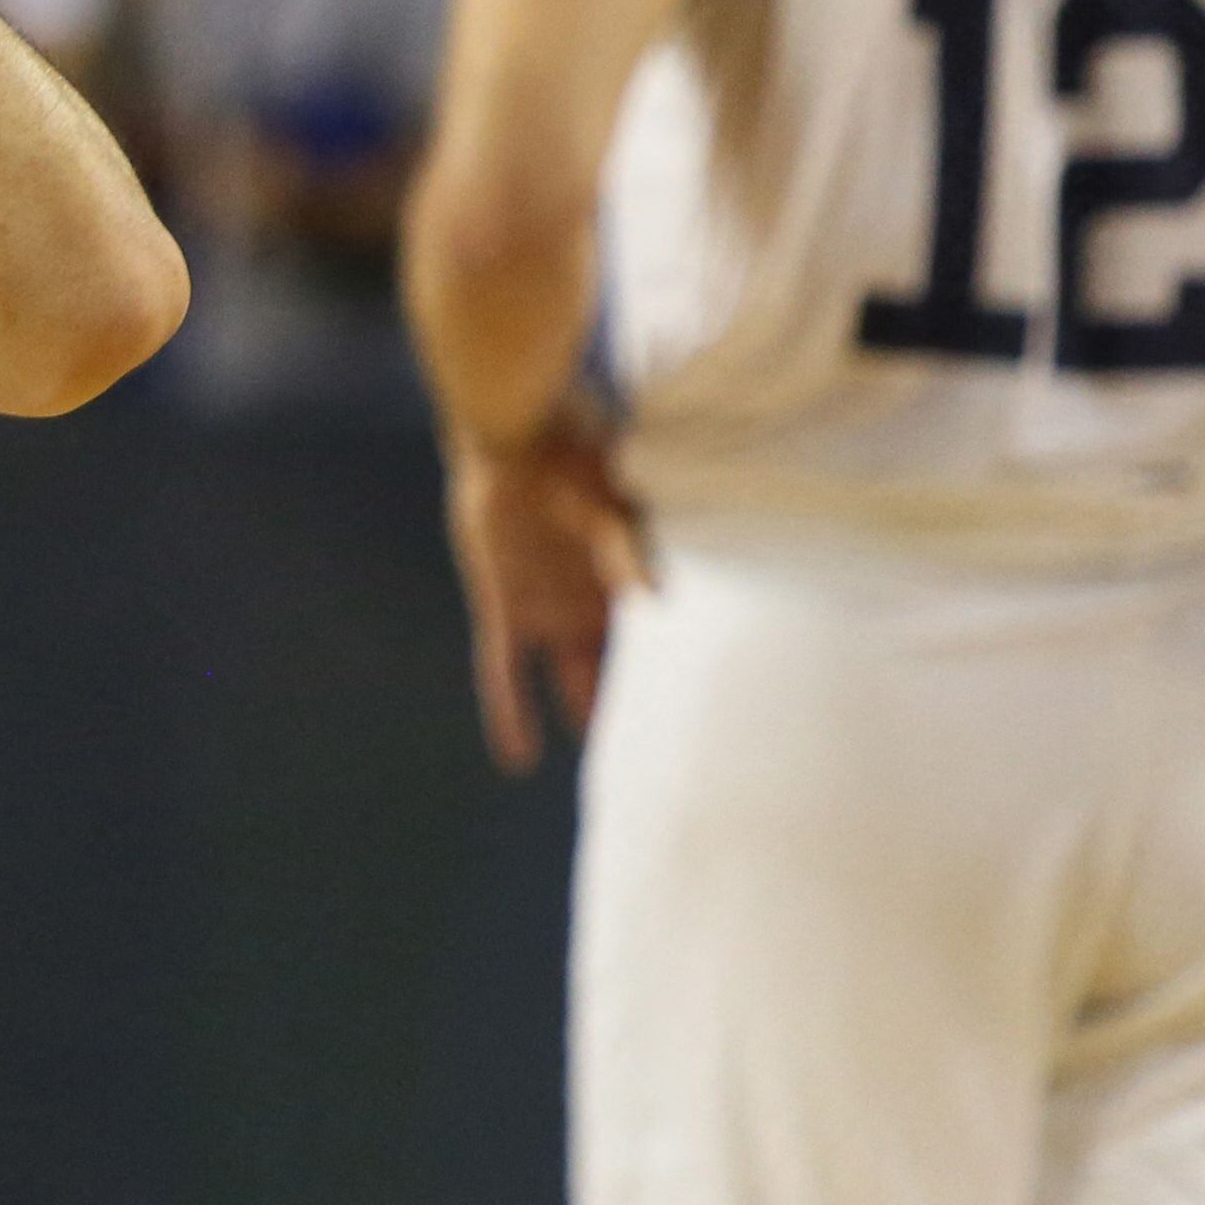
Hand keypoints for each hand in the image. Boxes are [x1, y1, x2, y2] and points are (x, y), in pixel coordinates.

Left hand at [443, 410, 647, 775]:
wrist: (517, 433)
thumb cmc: (580, 455)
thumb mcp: (615, 505)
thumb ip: (627, 551)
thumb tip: (657, 598)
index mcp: (633, 576)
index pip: (658, 640)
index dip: (673, 677)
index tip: (701, 717)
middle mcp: (595, 599)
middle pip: (618, 668)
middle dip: (636, 708)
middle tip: (662, 761)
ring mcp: (549, 608)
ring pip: (568, 679)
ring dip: (582, 715)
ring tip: (602, 771)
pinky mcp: (505, 607)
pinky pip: (503, 672)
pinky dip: (509, 711)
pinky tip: (516, 757)